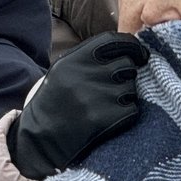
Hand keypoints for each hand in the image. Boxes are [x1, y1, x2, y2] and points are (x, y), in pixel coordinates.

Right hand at [7, 32, 147, 179]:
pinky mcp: (105, 118)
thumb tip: (132, 46)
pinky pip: (132, 110)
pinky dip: (126, 114)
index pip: (115, 40)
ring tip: (104, 106)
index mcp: (73, 59)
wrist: (40, 140)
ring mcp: (96, 97)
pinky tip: (108, 119)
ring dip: (125, 97)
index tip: (140, 55)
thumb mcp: (64, 70)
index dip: (133, 46)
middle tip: (111, 89)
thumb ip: (91, 56)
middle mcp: (85, 75)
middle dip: (126, 76)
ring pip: (132, 88)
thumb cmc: (56, 101)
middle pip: (127, 65)